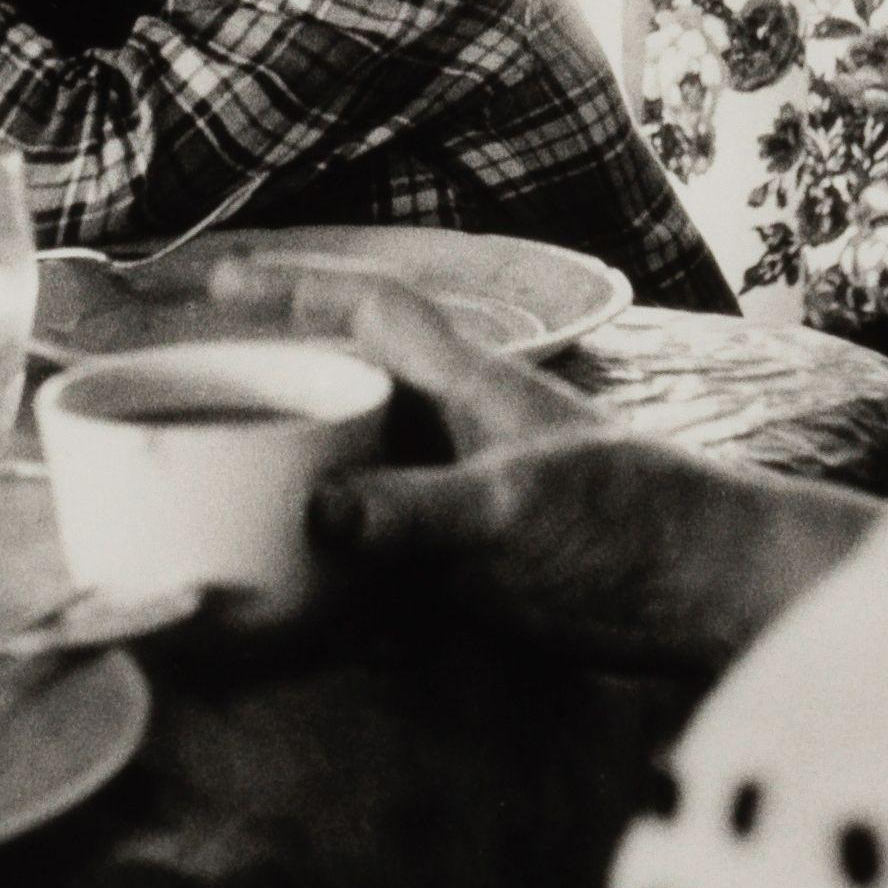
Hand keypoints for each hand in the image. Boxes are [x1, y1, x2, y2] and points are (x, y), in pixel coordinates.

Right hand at [214, 259, 883, 676]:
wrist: (716, 598)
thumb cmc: (639, 527)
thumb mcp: (520, 512)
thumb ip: (419, 514)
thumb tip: (316, 518)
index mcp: (470, 387)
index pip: (369, 311)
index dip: (291, 287)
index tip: (212, 282)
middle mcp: (453, 435)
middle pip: (339, 390)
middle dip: (262, 388)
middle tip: (172, 404)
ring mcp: (458, 503)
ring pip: (346, 476)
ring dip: (279, 486)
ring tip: (191, 503)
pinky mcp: (466, 575)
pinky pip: (369, 560)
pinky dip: (316, 575)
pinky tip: (264, 604)